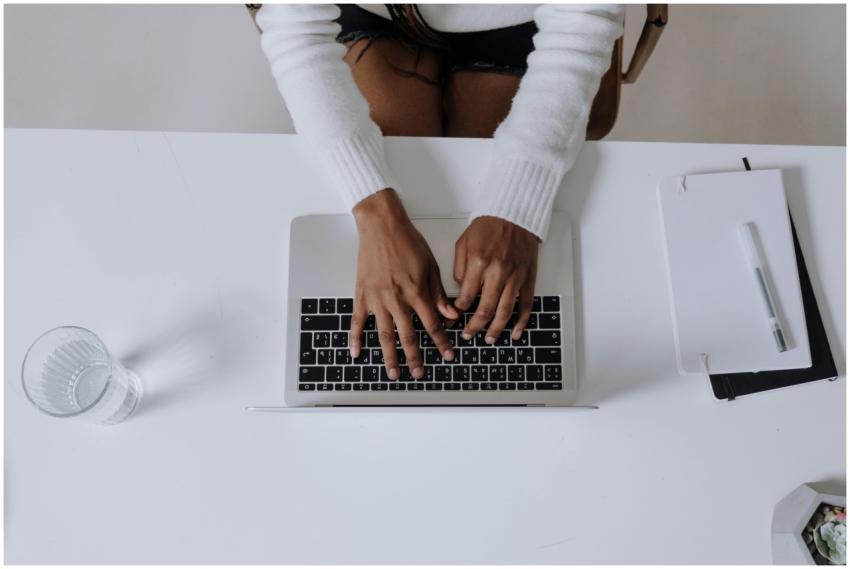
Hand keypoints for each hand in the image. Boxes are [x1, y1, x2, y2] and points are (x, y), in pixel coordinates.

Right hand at [349, 189, 458, 379]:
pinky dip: (356, 338)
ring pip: (384, 334)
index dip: (441, 343)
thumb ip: (439, 294)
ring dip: (389, 356)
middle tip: (419, 374)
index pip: (432, 325)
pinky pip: (357, 321)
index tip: (447, 356)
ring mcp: (377, 299)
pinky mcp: (362, 294)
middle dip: (415, 358)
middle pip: (408, 336)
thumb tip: (451, 315)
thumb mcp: (431, 266)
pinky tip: (357, 353)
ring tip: (393, 373)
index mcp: (417, 292)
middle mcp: (397, 299)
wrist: (382, 226)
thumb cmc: (407, 242)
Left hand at [453, 216, 539, 342]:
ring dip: (496, 329)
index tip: (453, 320)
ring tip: (489, 339)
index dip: (457, 313)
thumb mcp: (463, 244)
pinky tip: (516, 332)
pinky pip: (526, 304)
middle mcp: (498, 272)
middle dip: (474, 327)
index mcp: (479, 263)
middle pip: (485, 310)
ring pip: (505, 311)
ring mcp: (515, 277)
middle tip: (468, 335)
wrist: (514, 213)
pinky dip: (522, 321)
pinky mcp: (528, 278)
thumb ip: (459, 269)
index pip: (465, 297)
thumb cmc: (488, 227)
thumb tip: (461, 293)